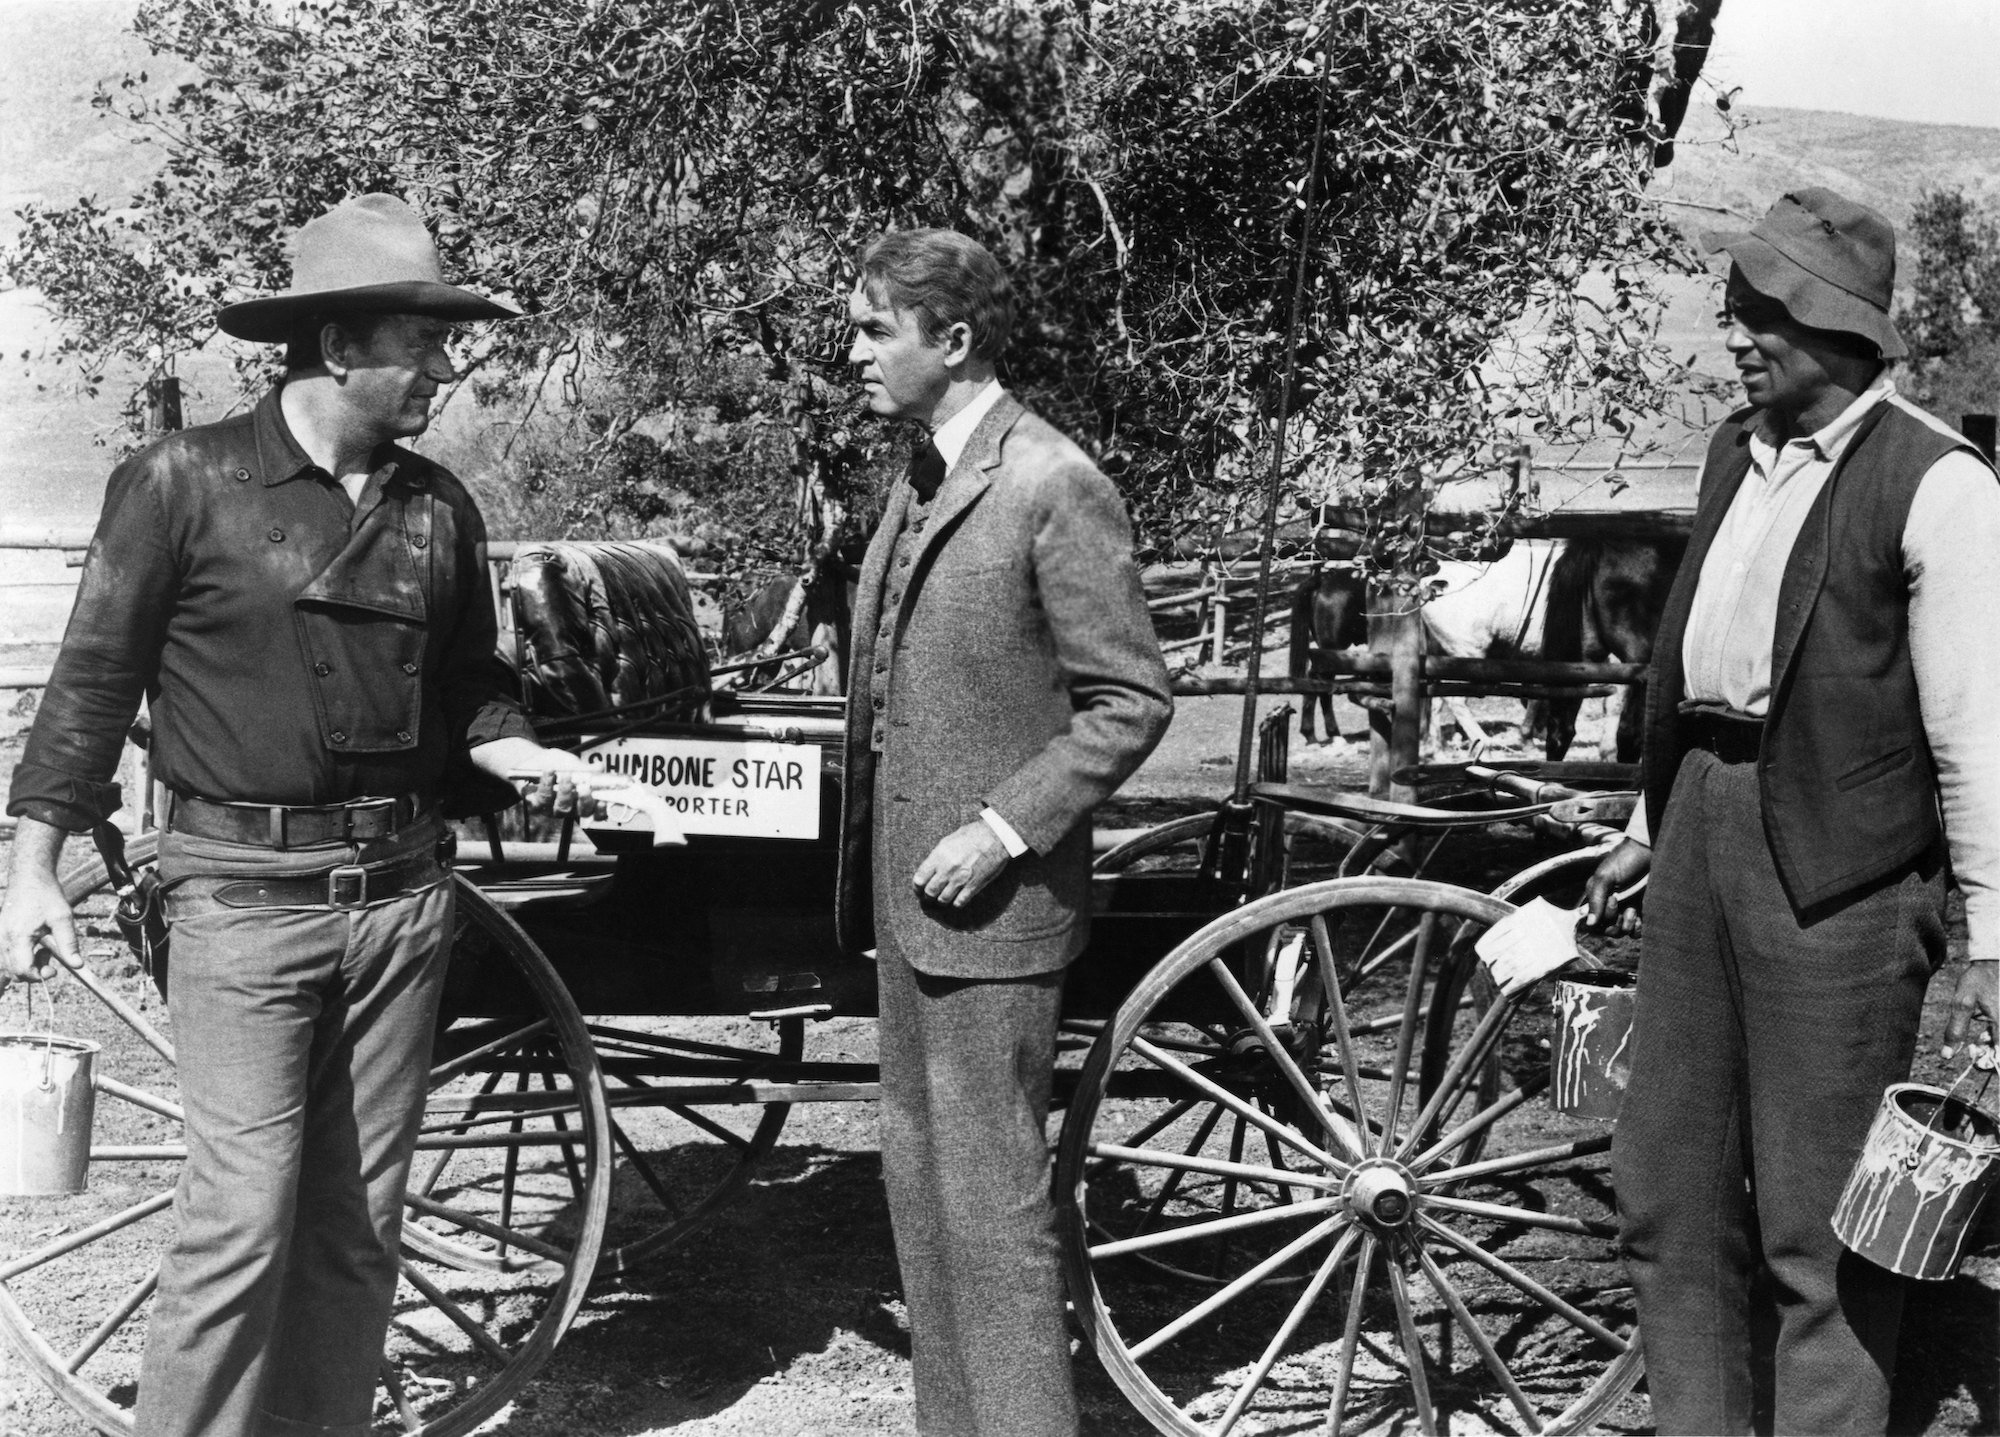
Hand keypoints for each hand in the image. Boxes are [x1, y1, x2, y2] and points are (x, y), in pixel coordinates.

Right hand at [0, 867, 72, 991]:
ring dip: (26, 964)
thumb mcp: (62, 918)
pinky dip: (18, 957)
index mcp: (17, 936)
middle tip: (50, 955)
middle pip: (13, 971)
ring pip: (7, 965)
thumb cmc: (46, 895)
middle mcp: (2, 939)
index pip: (22, 970)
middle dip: (34, 970)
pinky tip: (33, 946)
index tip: (54, 970)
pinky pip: (5, 955)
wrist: (29, 877)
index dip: (39, 975)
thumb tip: (77, 965)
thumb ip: (69, 944)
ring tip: (41, 948)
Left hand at [516, 764, 607, 820]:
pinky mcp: (536, 805)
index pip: (596, 813)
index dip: (601, 810)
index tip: (603, 800)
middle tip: (586, 788)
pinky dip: (547, 783)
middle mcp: (570, 809)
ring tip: (567, 775)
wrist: (534, 761)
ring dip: (566, 792)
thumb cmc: (557, 765)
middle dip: (585, 801)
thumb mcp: (573, 764)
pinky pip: (543, 797)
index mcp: (583, 801)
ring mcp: (553, 809)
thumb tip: (600, 767)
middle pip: (581, 813)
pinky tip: (549, 771)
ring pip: (562, 808)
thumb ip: (585, 768)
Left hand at [913, 820, 1009, 908]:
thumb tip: (929, 870)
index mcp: (939, 856)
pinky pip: (959, 902)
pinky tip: (957, 899)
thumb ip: (936, 856)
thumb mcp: (948, 841)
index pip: (919, 879)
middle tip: (929, 896)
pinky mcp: (974, 886)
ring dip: (941, 901)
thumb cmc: (972, 835)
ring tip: (942, 899)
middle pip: (929, 892)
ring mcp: (960, 879)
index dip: (917, 887)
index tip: (919, 889)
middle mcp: (947, 869)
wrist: (996, 837)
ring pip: (943, 899)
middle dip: (927, 896)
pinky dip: (956, 903)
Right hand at [1581, 839, 1650, 935]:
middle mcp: (1611, 906)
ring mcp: (1627, 909)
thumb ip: (1595, 900)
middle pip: (1607, 930)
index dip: (1601, 918)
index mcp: (1598, 898)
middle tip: (1623, 903)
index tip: (1612, 899)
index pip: (1594, 922)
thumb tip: (1589, 924)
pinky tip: (1641, 915)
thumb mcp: (1604, 876)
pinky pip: (1637, 932)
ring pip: (1622, 932)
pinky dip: (1639, 928)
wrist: (1650, 852)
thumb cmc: (1625, 860)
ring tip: (1633, 908)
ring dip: (1627, 924)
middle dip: (1614, 922)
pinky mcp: (1643, 912)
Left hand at [1942, 961, 1997, 1060]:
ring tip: (1979, 1042)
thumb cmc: (1977, 981)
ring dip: (1992, 1048)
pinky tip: (1986, 1035)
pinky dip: (1994, 1039)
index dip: (1991, 1065)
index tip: (1979, 1066)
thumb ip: (1956, 1030)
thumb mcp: (1962, 1003)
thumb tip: (1947, 1054)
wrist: (1992, 963)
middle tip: (1975, 1055)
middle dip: (1990, 1056)